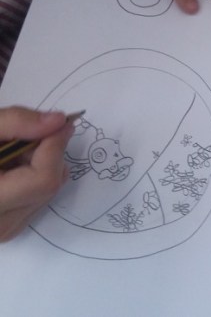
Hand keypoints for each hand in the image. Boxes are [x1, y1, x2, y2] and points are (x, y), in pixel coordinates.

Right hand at [0, 108, 73, 241]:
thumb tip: (58, 121)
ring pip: (47, 194)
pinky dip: (32, 181)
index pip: (42, 179)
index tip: (60, 122)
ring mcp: (2, 232)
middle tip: (24, 135)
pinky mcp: (6, 231)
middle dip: (47, 154)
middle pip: (48, 187)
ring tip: (8, 153)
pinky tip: (6, 170)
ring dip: (40, 167)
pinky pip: (36, 203)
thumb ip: (17, 122)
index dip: (55, 147)